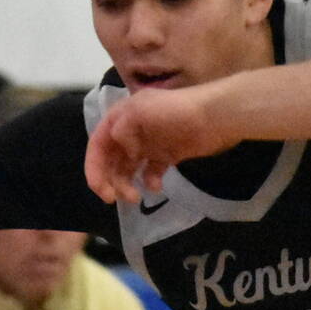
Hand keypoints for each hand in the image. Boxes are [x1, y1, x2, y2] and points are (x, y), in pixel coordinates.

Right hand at [83, 88, 226, 204]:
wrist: (216, 116)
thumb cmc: (177, 110)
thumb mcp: (141, 110)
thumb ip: (121, 129)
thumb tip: (120, 149)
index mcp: (122, 116)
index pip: (98, 143)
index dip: (94, 167)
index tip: (101, 190)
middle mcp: (132, 129)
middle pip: (111, 159)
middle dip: (110, 179)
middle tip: (115, 199)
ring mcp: (150, 142)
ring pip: (129, 168)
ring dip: (126, 184)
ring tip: (135, 198)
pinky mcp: (167, 154)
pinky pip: (151, 172)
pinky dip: (149, 181)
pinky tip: (156, 186)